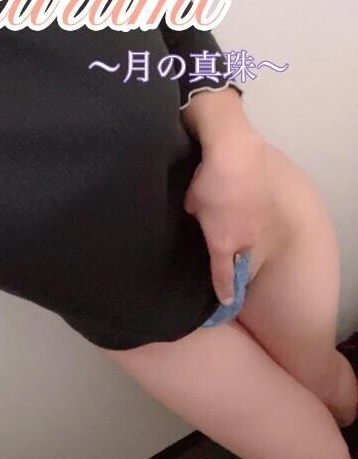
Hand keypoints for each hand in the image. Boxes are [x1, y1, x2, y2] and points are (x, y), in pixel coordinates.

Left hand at [181, 89, 272, 305]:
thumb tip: (199, 214)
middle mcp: (244, 240)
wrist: (236, 157)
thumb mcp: (191, 204)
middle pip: (236, 253)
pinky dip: (247, 211)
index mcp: (222, 244)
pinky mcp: (266, 206)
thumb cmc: (207, 183)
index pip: (223, 275)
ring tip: (227, 208)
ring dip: (238, 226)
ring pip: (247, 234)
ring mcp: (259, 224)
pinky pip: (254, 216)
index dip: (224, 290)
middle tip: (217, 233)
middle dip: (228, 248)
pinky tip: (238, 196)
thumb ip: (196, 216)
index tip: (227, 301)